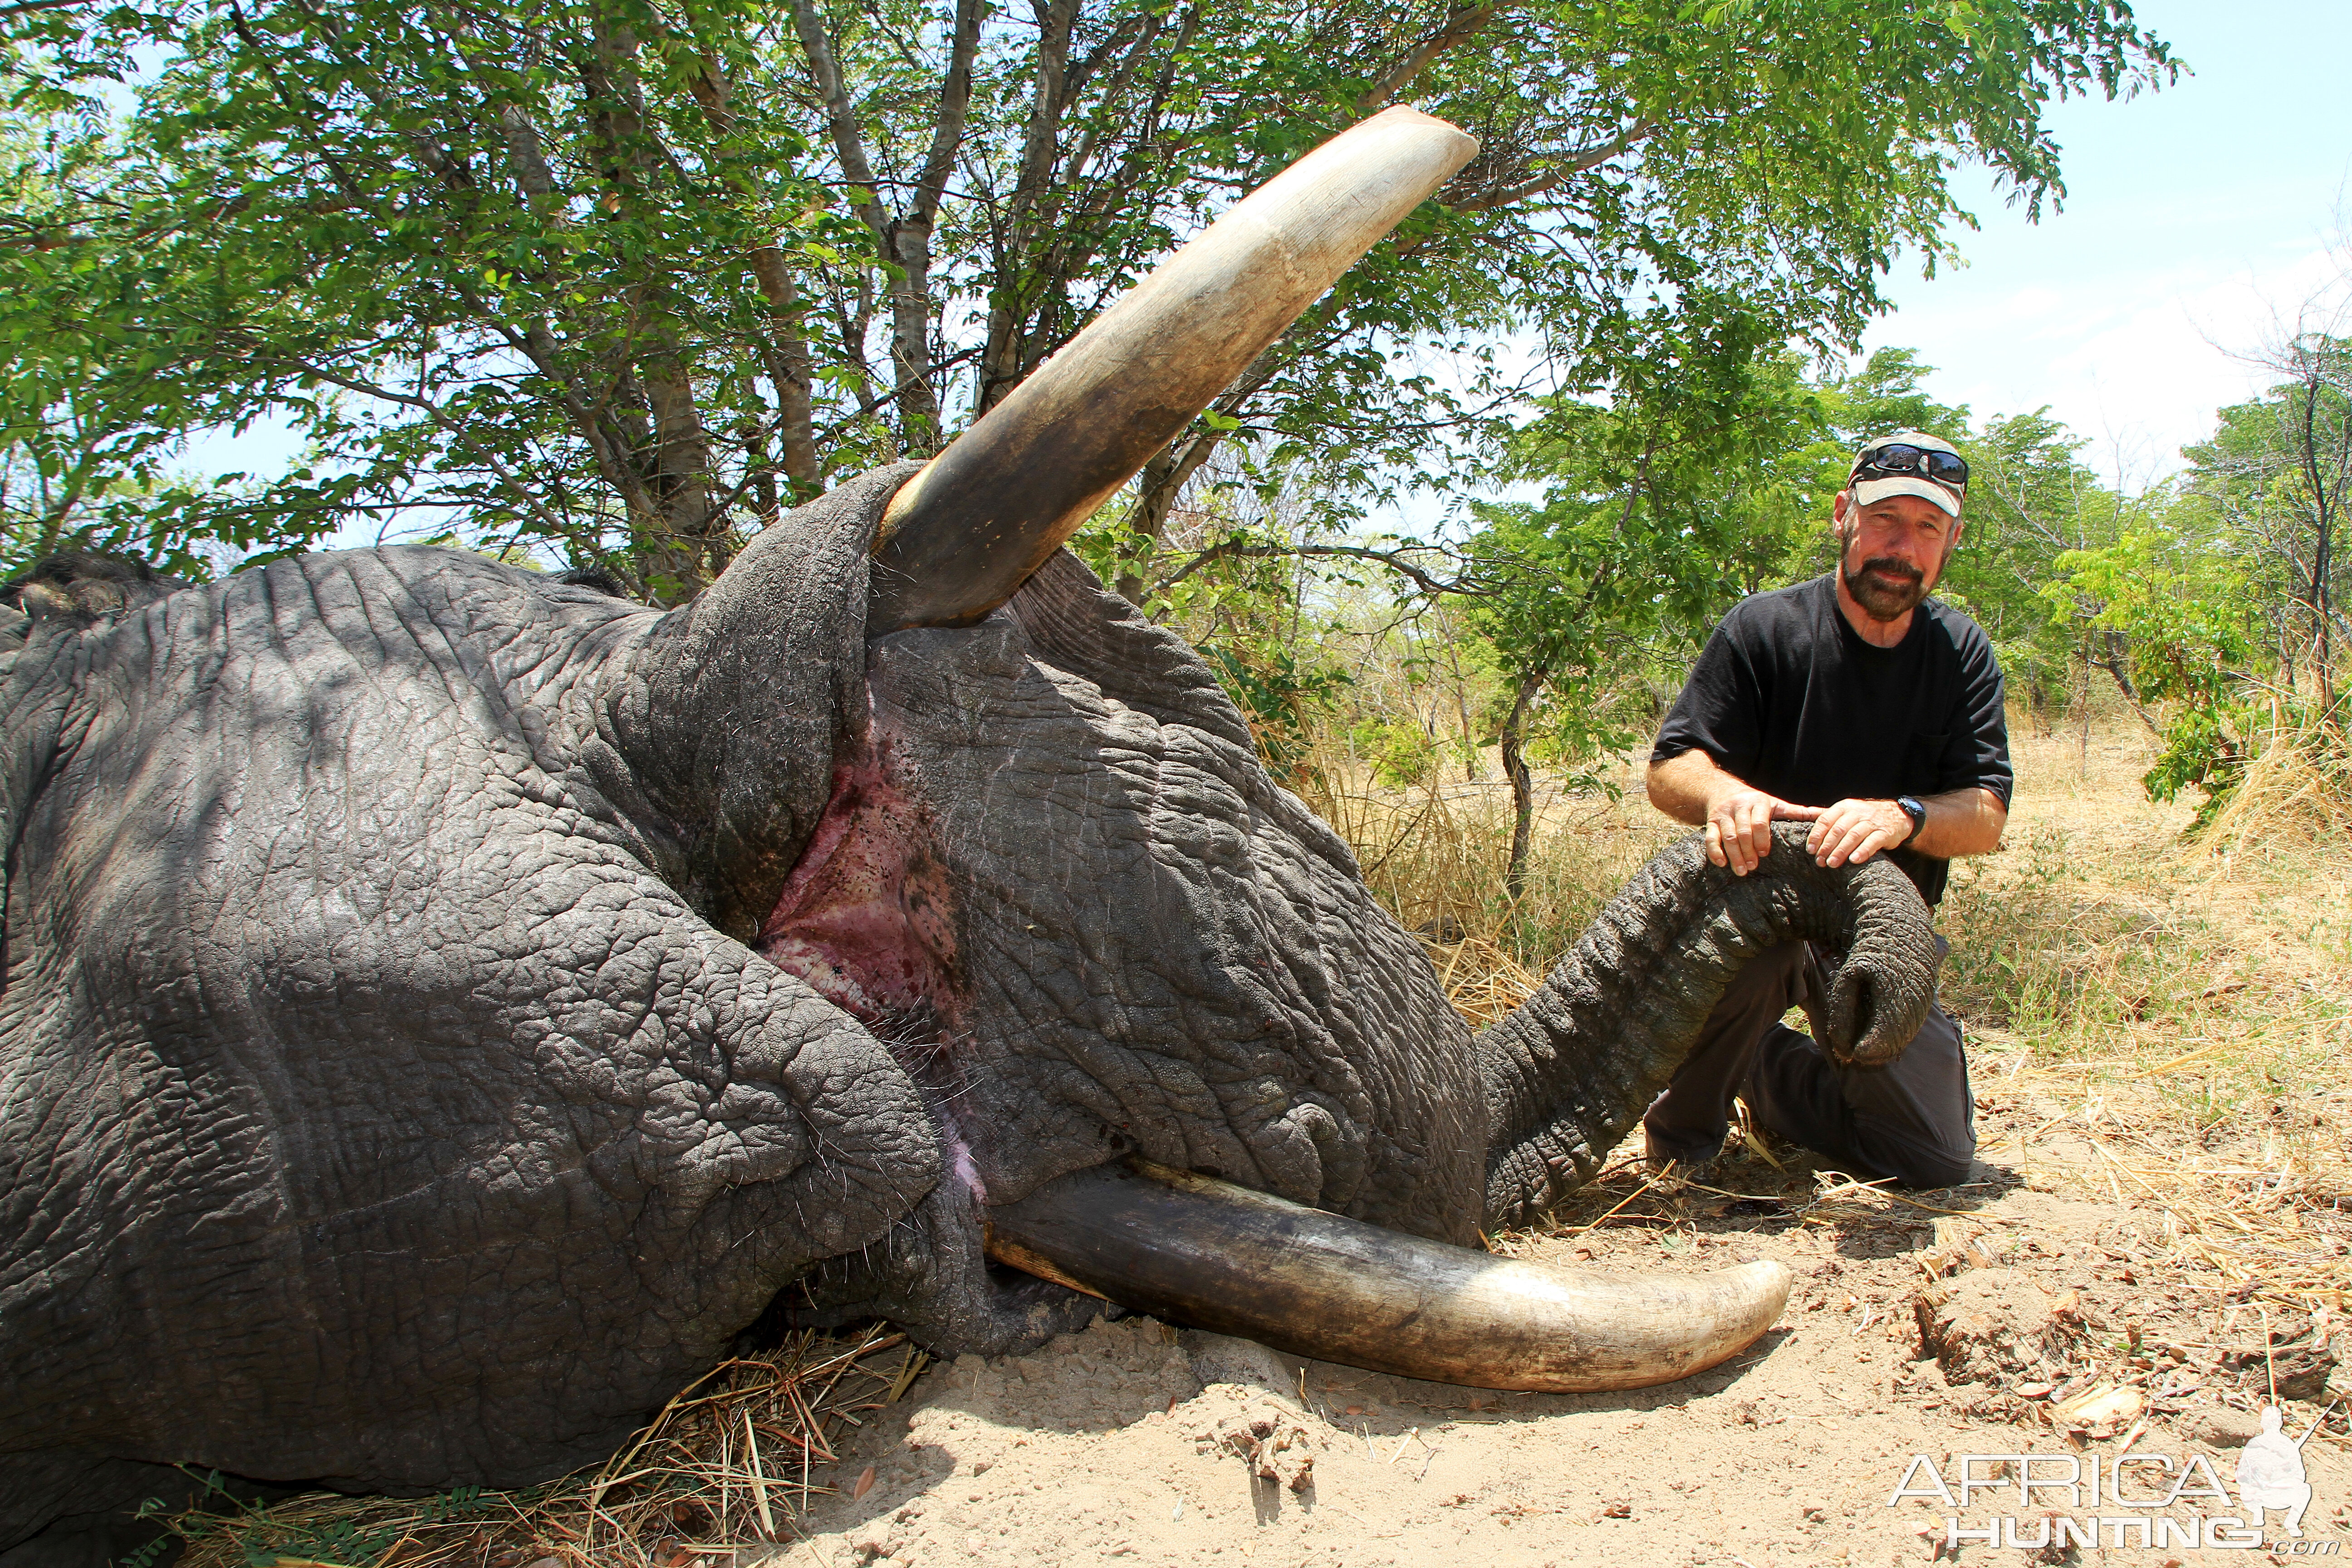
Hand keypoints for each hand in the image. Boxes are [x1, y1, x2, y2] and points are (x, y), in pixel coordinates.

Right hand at [1703, 786, 1822, 875]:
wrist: (1722, 790)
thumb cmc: (1756, 803)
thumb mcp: (1776, 804)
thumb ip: (1798, 812)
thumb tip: (1826, 813)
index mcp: (1758, 802)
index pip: (1759, 822)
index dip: (1762, 839)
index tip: (1765, 854)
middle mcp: (1739, 806)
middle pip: (1742, 831)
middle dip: (1748, 851)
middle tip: (1753, 868)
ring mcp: (1723, 815)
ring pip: (1727, 836)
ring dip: (1734, 855)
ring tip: (1741, 871)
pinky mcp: (1710, 822)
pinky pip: (1710, 838)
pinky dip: (1714, 851)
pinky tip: (1721, 864)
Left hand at [1803, 798, 1914, 867]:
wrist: (1897, 814)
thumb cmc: (1865, 817)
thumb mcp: (1846, 811)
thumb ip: (1828, 817)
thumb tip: (1803, 817)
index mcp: (1844, 807)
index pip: (1825, 820)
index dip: (1816, 835)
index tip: (1810, 850)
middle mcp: (1857, 812)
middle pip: (1838, 829)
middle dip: (1827, 846)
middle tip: (1819, 861)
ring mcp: (1872, 822)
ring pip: (1853, 835)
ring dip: (1841, 850)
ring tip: (1832, 864)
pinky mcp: (1885, 832)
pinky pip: (1873, 841)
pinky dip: (1863, 851)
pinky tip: (1854, 860)